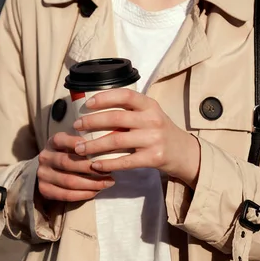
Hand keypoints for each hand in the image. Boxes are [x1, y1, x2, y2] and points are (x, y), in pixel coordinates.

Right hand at [37, 132, 114, 201]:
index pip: (63, 140)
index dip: (78, 144)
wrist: (49, 169)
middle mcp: (45, 157)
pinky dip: (83, 194)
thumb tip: (108, 143)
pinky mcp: (44, 190)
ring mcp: (43, 174)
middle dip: (90, 168)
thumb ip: (86, 142)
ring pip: (69, 181)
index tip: (97, 147)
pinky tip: (96, 191)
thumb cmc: (69, 153)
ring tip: (107, 182)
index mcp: (52, 142)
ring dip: (91, 183)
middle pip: (68, 163)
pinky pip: (66, 195)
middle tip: (109, 170)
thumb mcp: (73, 143)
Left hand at [72, 89, 200, 187]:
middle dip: (92, 122)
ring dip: (94, 145)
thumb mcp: (150, 114)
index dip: (105, 97)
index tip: (88, 104)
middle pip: (116, 118)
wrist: (183, 152)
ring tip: (79, 148)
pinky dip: (107, 163)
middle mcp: (153, 120)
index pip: (125, 95)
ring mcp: (154, 139)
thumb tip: (95, 109)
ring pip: (117, 141)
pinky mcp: (154, 158)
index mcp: (150, 105)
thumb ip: (130, 111)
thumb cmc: (159, 131)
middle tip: (76, 126)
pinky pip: (125, 161)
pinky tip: (95, 165)